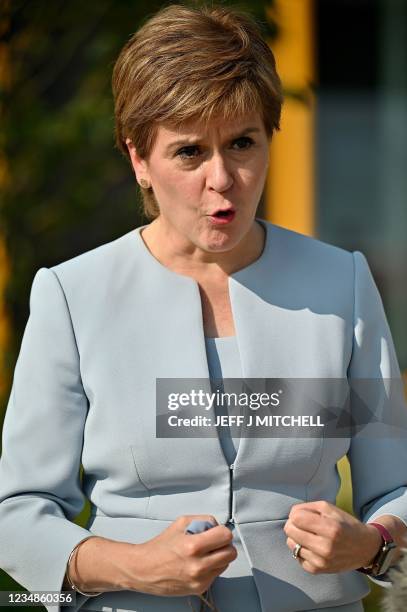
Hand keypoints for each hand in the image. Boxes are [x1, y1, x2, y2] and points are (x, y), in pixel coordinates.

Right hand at [121, 514, 236, 595]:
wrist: (144, 569)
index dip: (222, 531)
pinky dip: (211, 568)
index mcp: (193, 545)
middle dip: (224, 545)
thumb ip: (203, 521)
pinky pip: (216, 575)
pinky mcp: (199, 589)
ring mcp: (200, 579)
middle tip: (214, 542)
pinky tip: (198, 563)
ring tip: (204, 553)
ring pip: (226, 564)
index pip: (225, 536)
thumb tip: (218, 526)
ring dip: (219, 557)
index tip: (217, 532)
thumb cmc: (161, 545)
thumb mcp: (181, 523)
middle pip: (231, 553)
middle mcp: (198, 565)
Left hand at [283, 501, 381, 573]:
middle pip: (290, 531)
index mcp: (331, 528)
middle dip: (293, 524)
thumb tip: (291, 515)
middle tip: (303, 524)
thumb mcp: (329, 508)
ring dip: (296, 537)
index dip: (296, 513)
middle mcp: (326, 547)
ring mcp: (321, 561)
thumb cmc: (344, 524)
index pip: (296, 518)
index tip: (303, 514)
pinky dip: (301, 550)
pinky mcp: (317, 570)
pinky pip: (297, 556)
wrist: (364, 548)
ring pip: (291, 544)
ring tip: (308, 535)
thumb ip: (307, 507)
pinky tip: (311, 546)